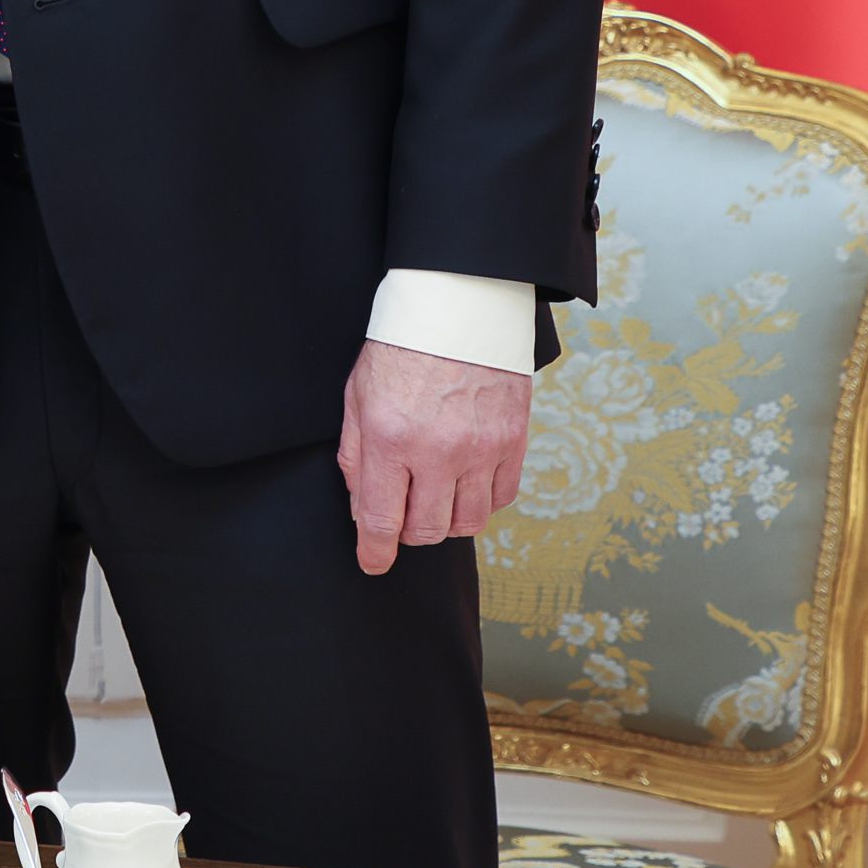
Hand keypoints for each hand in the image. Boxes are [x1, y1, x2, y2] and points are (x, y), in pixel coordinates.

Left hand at [337, 339, 531, 574]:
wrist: (460, 305)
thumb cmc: (401, 346)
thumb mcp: (357, 393)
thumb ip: (355, 453)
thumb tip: (361, 506)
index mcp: (390, 437)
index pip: (382, 519)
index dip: (375, 551)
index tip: (372, 562)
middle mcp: (438, 449)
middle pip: (427, 530)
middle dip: (409, 533)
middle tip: (402, 515)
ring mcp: (481, 448)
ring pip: (467, 522)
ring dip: (447, 520)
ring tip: (435, 497)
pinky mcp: (513, 440)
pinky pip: (501, 498)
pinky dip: (482, 501)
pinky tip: (466, 483)